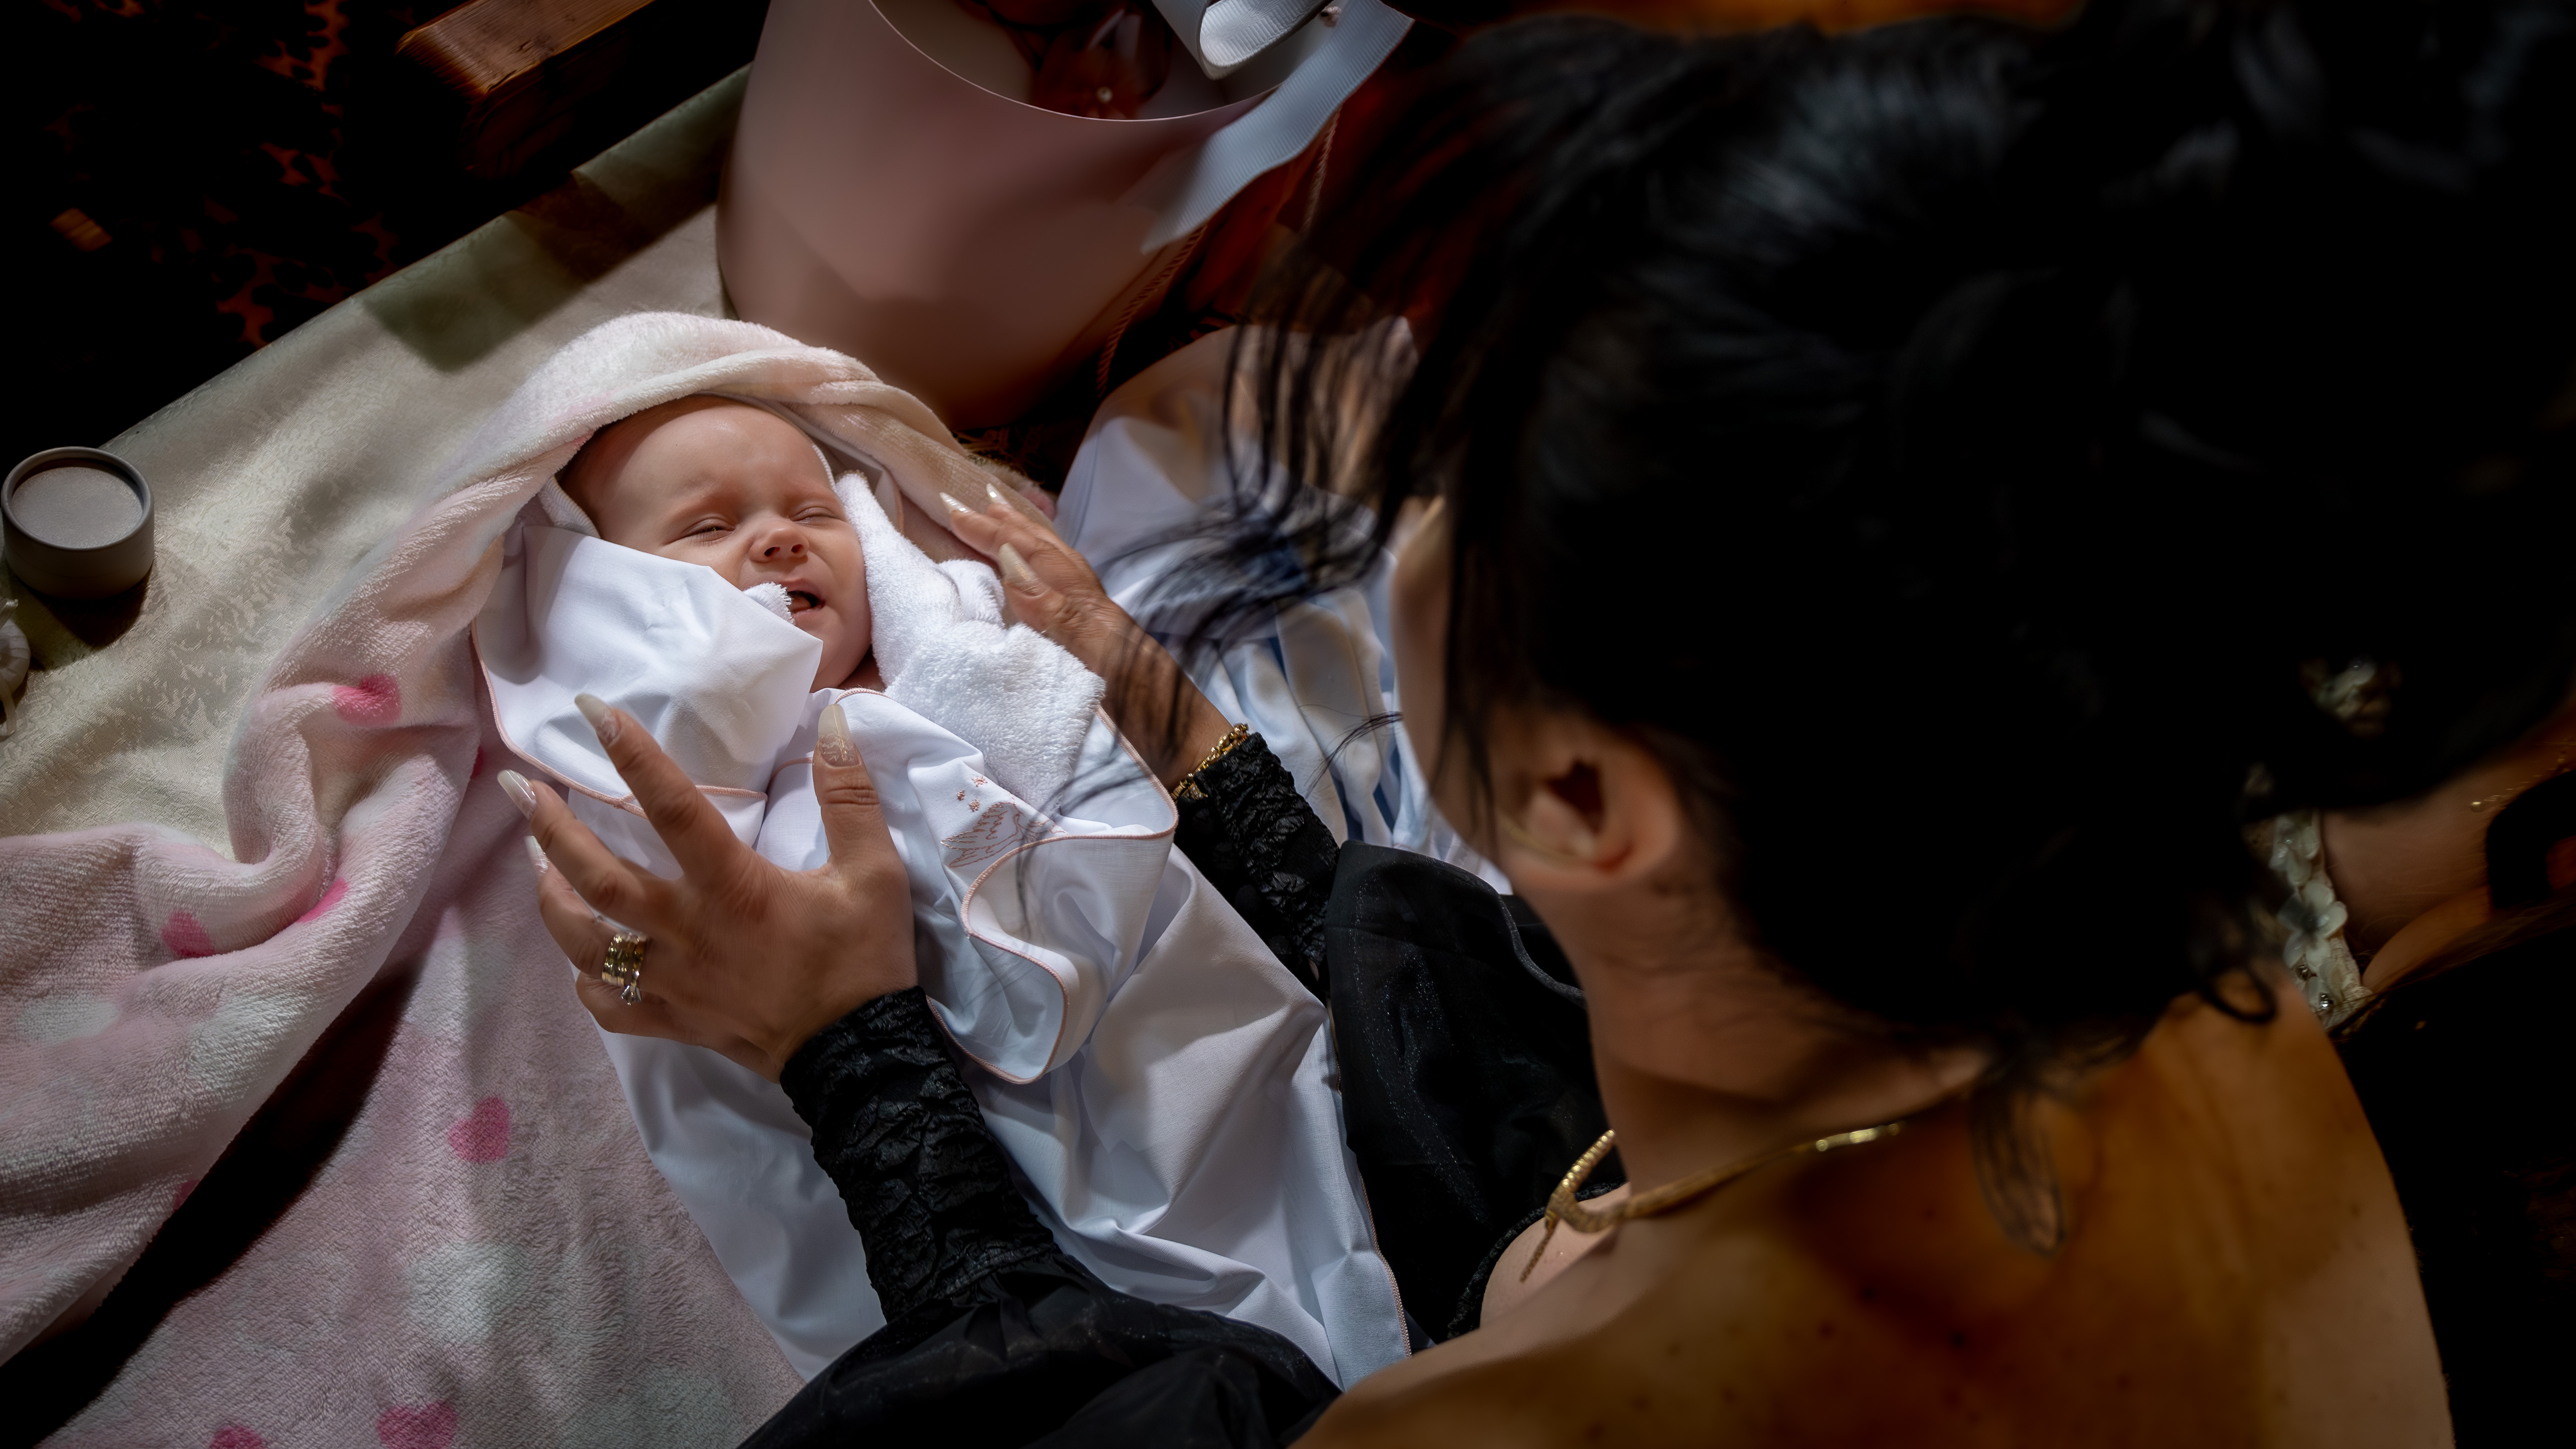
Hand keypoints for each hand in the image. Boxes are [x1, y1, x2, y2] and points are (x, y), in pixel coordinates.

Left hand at [508, 697, 917, 1079]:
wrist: (862, 1057)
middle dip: (550, 829)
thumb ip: (850, 798)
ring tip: (535, 862)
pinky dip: (585, 980)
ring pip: (585, 942)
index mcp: (731, 888)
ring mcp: (672, 982)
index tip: (591, 710)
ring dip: (551, 899)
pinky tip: (581, 959)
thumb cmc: (862, 960)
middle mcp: (687, 931)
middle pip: (598, 877)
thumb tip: (837, 722)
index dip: (630, 754)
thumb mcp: (873, 873)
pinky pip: (608, 1006)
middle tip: (519, 788)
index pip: (671, 807)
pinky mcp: (674, 1022)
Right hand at [938, 482, 1235, 787]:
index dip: (996, 533)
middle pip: (1050, 557)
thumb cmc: (1148, 714)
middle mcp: (1093, 614)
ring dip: (1029, 548)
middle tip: (975, 500)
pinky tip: (1034, 589)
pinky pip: (1065, 603)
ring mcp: (1099, 634)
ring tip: (1004, 524)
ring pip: (1059, 575)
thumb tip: (1012, 563)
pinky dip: (1044, 582)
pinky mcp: (1102, 659)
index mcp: (1087, 611)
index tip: (955, 509)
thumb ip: (1059, 615)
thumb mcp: (1101, 662)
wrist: (1192, 756)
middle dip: (1012, 527)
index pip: (1035, 559)